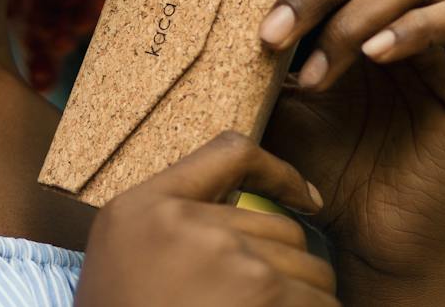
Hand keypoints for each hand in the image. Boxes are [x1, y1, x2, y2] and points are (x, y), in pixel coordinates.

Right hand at [73, 130, 339, 306]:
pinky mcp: (263, 293)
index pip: (230, 154)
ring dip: (305, 298)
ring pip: (311, 268)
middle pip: (284, 228)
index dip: (281, 173)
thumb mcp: (123, 254)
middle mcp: (187, 222)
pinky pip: (321, 301)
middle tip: (264, 303)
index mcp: (145, 206)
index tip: (308, 198)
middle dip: (288, 267)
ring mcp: (228, 257)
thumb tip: (246, 219)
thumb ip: (171, 222)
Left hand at [254, 0, 444, 295]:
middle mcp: (414, 8)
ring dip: (352, 18)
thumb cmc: (317, 159)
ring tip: (317, 74)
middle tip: (272, 32)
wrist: (362, 231)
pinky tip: (378, 55)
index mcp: (371, 1)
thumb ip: (262, 38)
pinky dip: (414, 28)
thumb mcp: (271, 89)